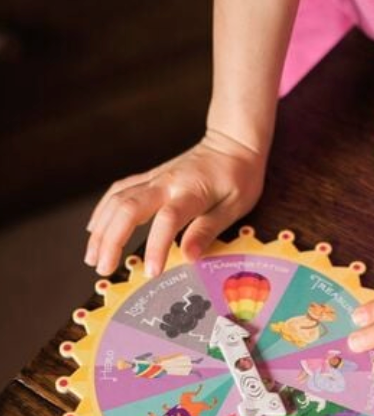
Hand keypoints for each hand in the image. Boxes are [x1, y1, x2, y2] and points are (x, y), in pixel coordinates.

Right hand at [85, 130, 265, 276]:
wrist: (231, 142)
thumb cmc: (239, 177)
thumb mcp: (234, 207)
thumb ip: (208, 229)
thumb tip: (188, 257)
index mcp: (190, 192)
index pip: (168, 220)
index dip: (156, 246)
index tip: (150, 273)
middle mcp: (166, 183)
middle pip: (128, 209)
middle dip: (110, 240)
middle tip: (102, 269)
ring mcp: (154, 178)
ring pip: (117, 201)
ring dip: (101, 229)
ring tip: (92, 258)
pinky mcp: (149, 178)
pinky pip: (118, 192)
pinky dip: (103, 211)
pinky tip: (94, 230)